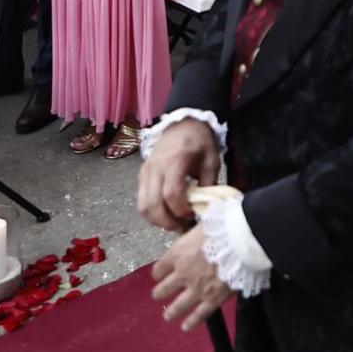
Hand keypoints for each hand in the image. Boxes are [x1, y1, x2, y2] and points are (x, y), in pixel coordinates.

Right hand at [136, 118, 220, 232]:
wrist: (184, 124)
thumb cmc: (200, 142)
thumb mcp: (212, 160)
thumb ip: (209, 184)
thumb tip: (206, 209)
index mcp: (175, 160)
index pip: (171, 193)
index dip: (181, 210)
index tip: (192, 216)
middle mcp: (155, 167)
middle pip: (152, 204)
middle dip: (167, 222)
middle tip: (183, 227)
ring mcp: (145, 171)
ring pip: (142, 206)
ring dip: (157, 220)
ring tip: (175, 223)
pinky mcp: (141, 175)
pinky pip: (141, 200)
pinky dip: (152, 212)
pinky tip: (167, 214)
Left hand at [151, 228, 234, 330]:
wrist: (243, 241)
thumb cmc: (225, 226)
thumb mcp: (203, 224)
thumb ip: (195, 234)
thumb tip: (196, 233)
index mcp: (178, 254)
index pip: (159, 269)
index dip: (159, 272)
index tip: (160, 274)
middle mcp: (182, 274)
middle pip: (163, 289)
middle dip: (160, 292)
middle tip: (159, 294)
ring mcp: (196, 289)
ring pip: (177, 306)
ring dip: (171, 312)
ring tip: (168, 316)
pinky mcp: (212, 299)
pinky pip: (199, 315)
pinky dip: (191, 322)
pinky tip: (186, 326)